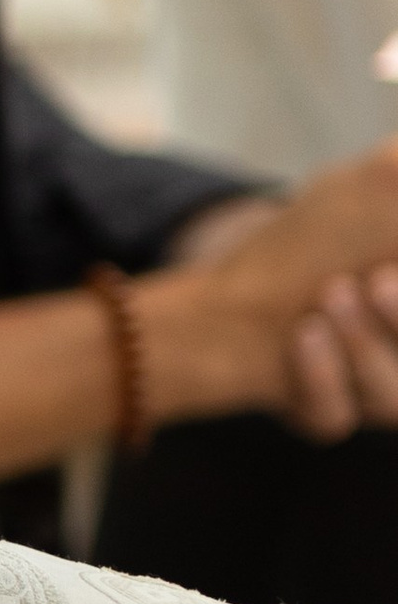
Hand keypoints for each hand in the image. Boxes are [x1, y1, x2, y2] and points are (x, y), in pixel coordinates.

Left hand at [142, 148, 397, 432]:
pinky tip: (300, 337)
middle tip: (377, 281)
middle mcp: (396, 350)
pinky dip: (320, 378)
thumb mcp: (372, 184)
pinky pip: (337, 419)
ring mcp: (366, 389)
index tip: (391, 271)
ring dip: (368, 349)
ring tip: (331, 293)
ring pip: (393, 401)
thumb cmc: (305, 235)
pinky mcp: (319, 415)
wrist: (224, 285)